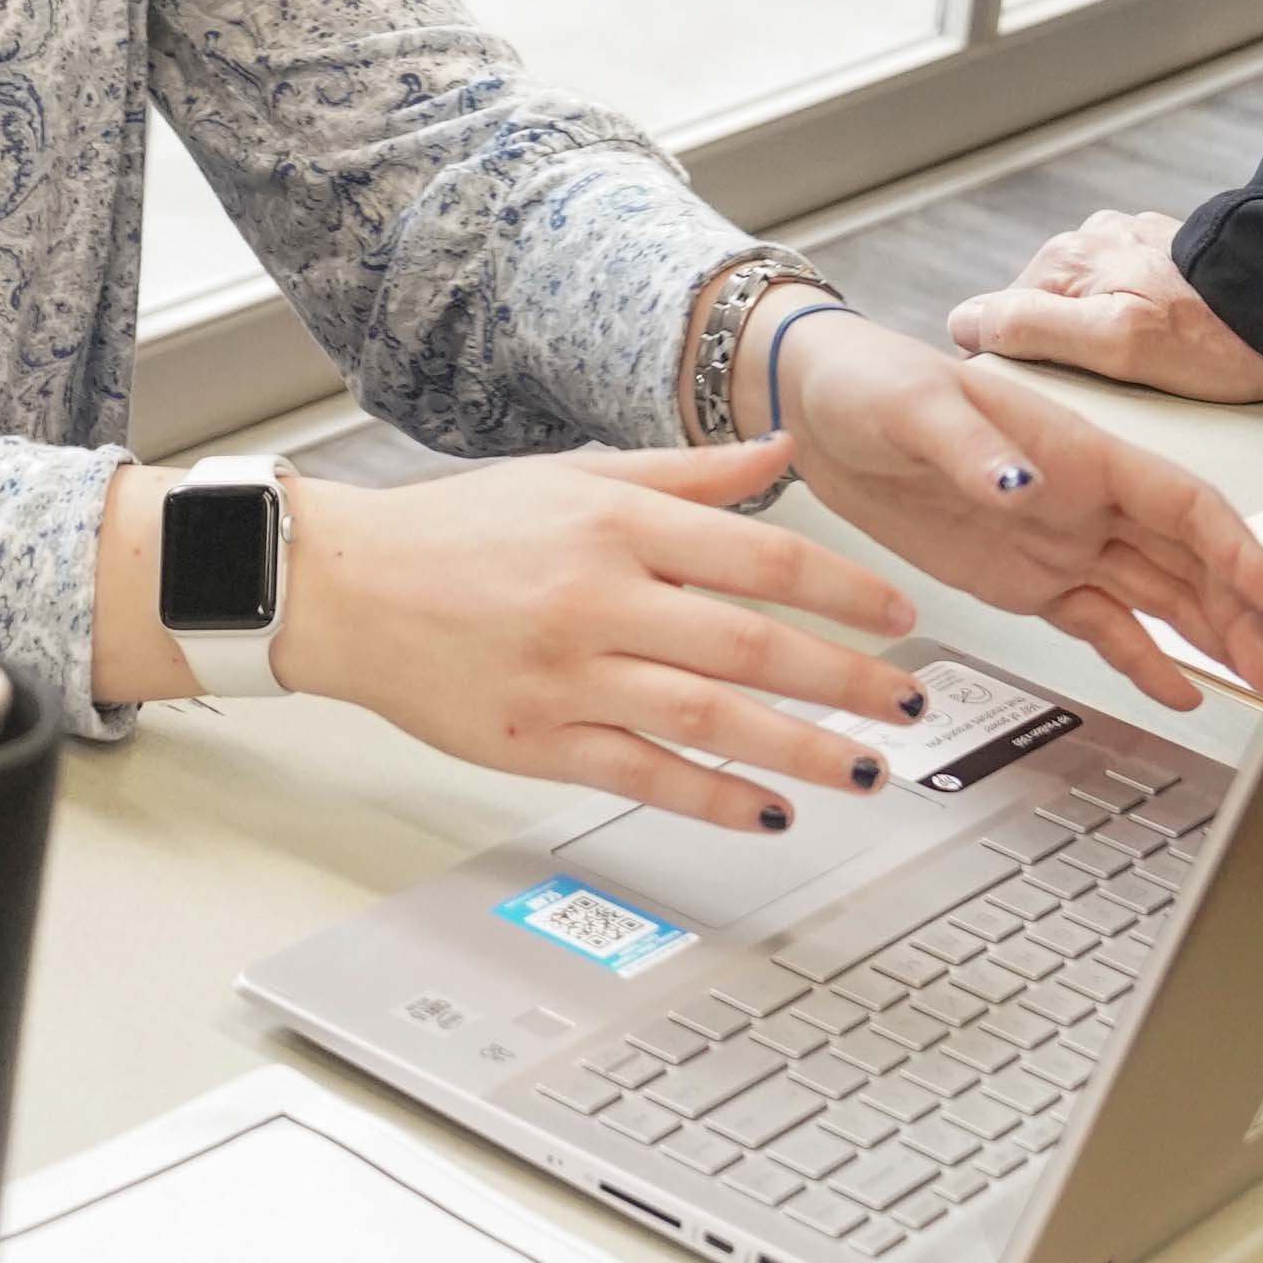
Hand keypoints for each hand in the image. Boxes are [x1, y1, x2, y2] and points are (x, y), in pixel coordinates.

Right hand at [277, 448, 930, 830]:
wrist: (349, 587)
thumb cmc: (465, 530)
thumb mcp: (580, 476)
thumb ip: (690, 474)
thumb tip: (784, 451)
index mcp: (616, 522)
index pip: (760, 555)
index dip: (842, 590)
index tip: (898, 619)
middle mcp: (599, 598)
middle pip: (750, 644)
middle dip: (847, 680)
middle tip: (913, 705)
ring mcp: (569, 677)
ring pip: (709, 721)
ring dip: (802, 750)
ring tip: (868, 769)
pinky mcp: (537, 742)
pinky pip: (644, 777)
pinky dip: (714, 799)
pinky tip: (770, 812)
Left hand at [764, 311, 1262, 708]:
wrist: (816, 413)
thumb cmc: (871, 383)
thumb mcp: (916, 409)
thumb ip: (973, 448)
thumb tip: (1024, 482)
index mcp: (1080, 451)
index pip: (1185, 504)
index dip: (1241, 550)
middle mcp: (1085, 499)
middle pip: (1189, 558)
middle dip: (1238, 611)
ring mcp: (1061, 542)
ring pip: (1158, 594)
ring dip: (1206, 635)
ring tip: (1251, 686)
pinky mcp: (1027, 579)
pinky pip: (1100, 621)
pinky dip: (1140, 656)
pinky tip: (1175, 689)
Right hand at [943, 211, 1262, 403]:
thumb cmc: (1218, 340)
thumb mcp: (1116, 344)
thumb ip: (1033, 327)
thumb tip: (965, 324)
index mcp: (1065, 259)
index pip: (997, 322)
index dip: (1016, 372)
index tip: (1051, 404)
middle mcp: (1091, 241)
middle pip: (1041, 319)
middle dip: (1063, 360)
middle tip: (1109, 400)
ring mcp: (1131, 246)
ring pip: (1085, 312)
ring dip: (1104, 345)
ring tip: (1147, 380)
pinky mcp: (1167, 258)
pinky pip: (1127, 302)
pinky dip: (1139, 330)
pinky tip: (1170, 354)